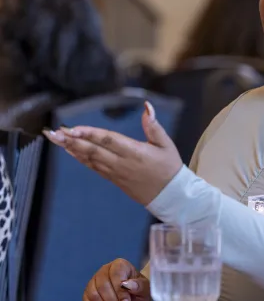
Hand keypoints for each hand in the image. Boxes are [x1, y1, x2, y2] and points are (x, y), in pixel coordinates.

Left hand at [42, 101, 182, 205]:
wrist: (170, 196)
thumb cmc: (169, 167)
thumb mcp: (166, 144)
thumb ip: (154, 125)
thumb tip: (147, 106)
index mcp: (135, 152)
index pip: (108, 140)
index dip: (90, 134)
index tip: (73, 128)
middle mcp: (122, 163)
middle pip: (93, 151)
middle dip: (72, 141)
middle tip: (54, 133)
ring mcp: (116, 173)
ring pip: (90, 160)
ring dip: (72, 149)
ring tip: (57, 139)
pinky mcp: (114, 179)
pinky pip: (94, 168)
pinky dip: (81, 159)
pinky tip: (71, 152)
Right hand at [83, 258, 149, 300]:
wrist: (132, 297)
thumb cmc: (138, 291)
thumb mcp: (144, 288)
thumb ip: (139, 285)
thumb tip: (128, 284)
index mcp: (120, 264)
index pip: (116, 272)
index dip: (120, 288)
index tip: (126, 300)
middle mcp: (105, 269)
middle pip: (103, 284)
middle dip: (112, 298)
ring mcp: (95, 280)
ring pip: (94, 292)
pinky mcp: (88, 291)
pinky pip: (87, 298)